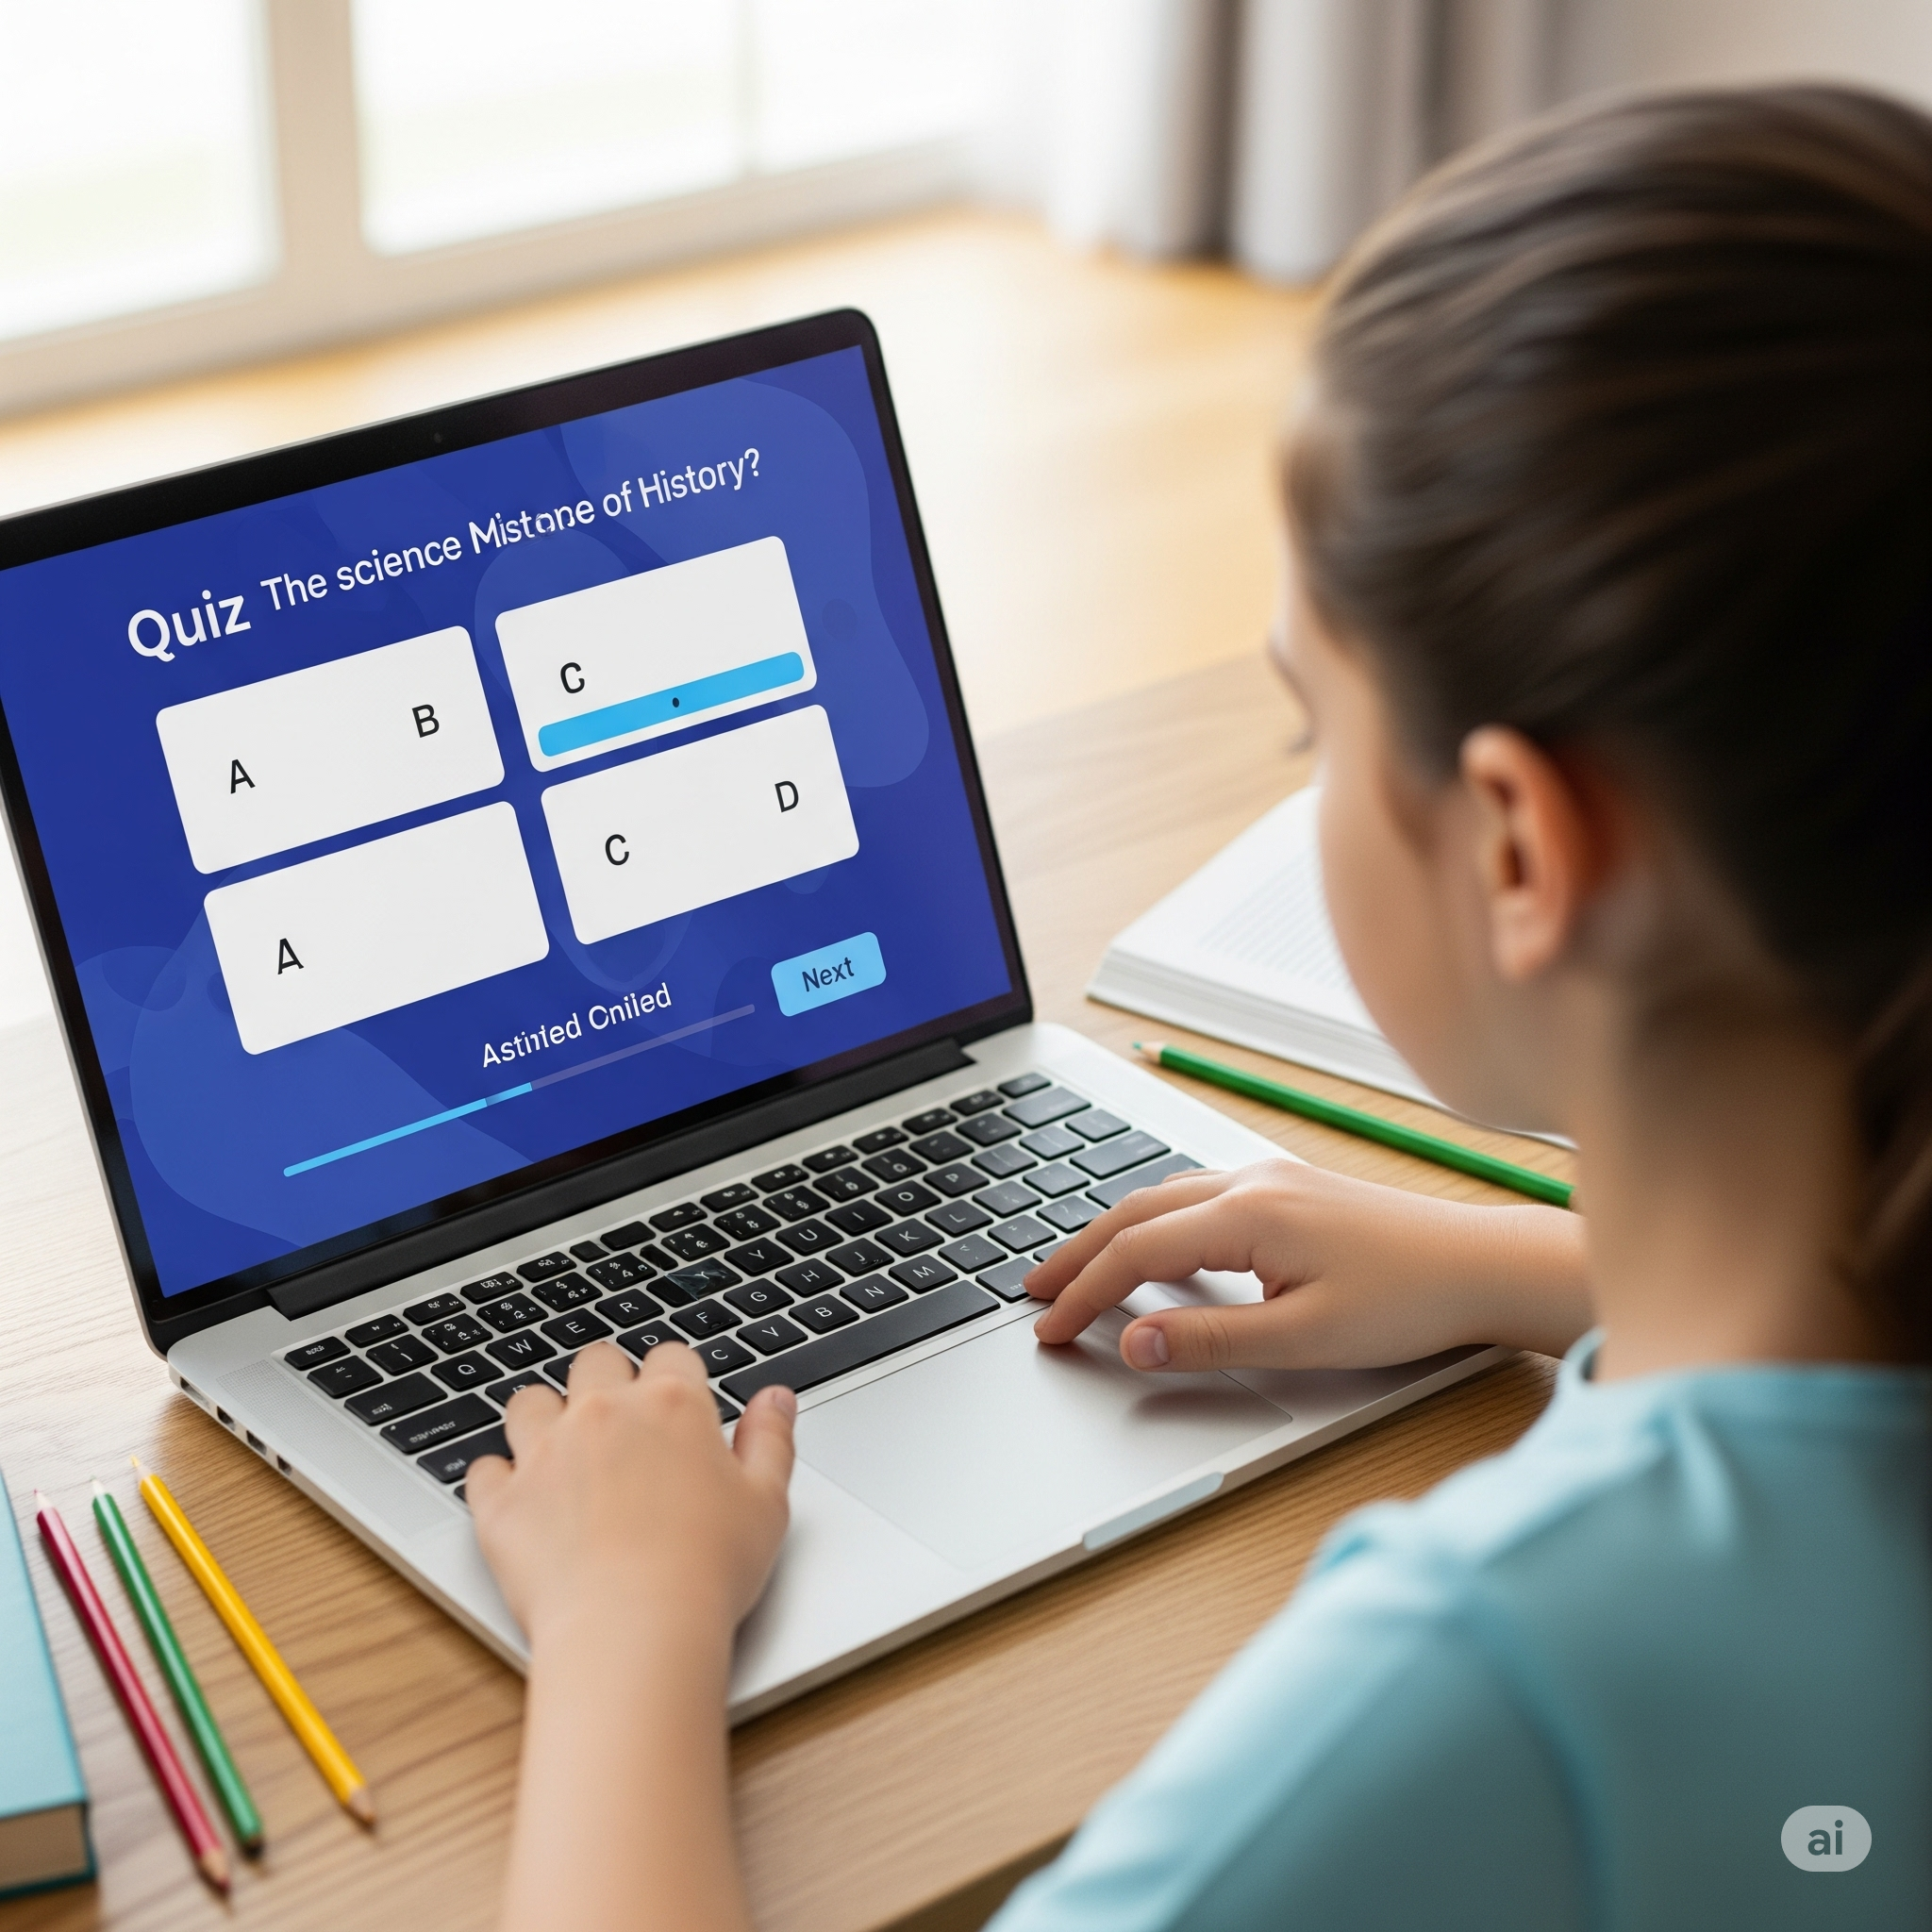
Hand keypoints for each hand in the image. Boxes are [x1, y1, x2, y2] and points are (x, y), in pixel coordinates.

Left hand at [470, 1344, 794, 1931]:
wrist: (634, 1629)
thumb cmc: (707, 1572)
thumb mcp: (768, 1503)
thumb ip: (772, 1440)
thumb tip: (776, 1398)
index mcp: (672, 1405)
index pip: (670, 1356)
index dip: (674, 1379)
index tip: (677, 1406)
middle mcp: (603, 1413)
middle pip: (595, 1362)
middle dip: (606, 1382)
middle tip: (620, 1424)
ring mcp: (544, 1453)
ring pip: (529, 1401)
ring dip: (543, 1417)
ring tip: (561, 1452)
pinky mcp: (501, 1502)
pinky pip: (482, 1469)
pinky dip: (497, 1480)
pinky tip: (517, 1500)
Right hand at [1028, 1158, 1591, 1370]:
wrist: (1482, 1265)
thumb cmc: (1409, 1301)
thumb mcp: (1304, 1339)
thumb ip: (1210, 1340)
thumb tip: (1133, 1343)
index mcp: (1248, 1214)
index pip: (1137, 1252)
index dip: (1085, 1293)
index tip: (1048, 1330)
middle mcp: (1250, 1182)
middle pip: (1135, 1211)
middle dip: (1078, 1252)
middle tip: (1032, 1291)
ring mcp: (1270, 1178)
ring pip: (1162, 1197)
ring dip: (1111, 1232)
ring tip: (1075, 1270)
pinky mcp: (1288, 1188)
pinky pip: (1195, 1195)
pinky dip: (1152, 1221)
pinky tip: (1149, 1245)